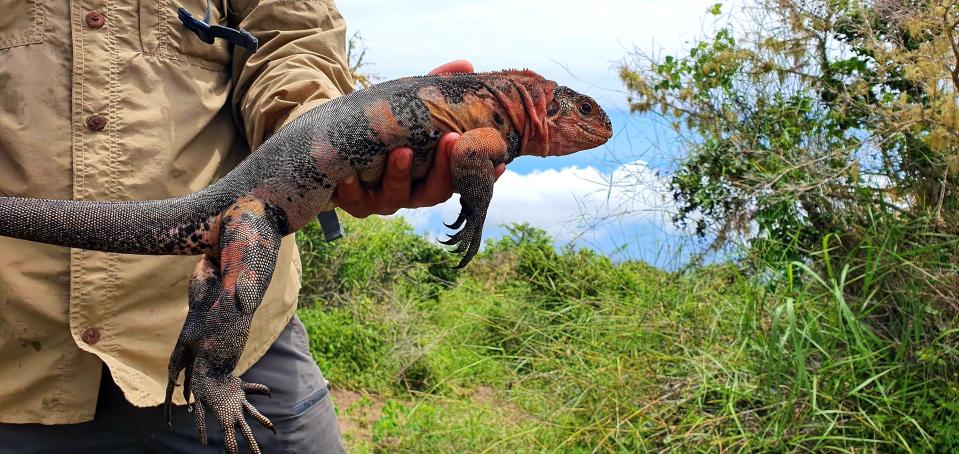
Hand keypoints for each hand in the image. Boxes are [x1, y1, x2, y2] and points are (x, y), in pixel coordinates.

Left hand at [332, 60, 506, 217]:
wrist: (339, 144)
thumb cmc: (386, 126)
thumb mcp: (410, 105)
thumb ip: (437, 88)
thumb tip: (465, 65)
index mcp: (433, 176)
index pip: (464, 180)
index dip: (485, 176)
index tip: (500, 163)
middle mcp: (413, 193)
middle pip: (435, 191)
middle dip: (444, 167)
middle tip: (450, 139)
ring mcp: (384, 199)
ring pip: (396, 195)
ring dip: (400, 174)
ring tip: (402, 151)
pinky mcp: (354, 202)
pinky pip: (354, 199)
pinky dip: (351, 187)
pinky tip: (349, 174)